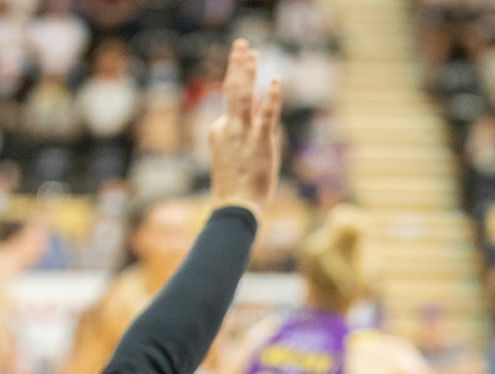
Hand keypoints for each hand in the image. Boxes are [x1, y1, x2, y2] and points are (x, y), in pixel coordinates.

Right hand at [208, 40, 282, 218]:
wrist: (235, 207)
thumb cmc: (236, 187)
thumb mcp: (232, 156)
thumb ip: (243, 134)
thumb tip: (258, 114)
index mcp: (219, 130)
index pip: (233, 104)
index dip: (242, 85)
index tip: (248, 64)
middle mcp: (228, 127)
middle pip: (231, 89)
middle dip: (236, 64)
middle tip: (241, 44)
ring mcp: (243, 133)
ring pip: (243, 95)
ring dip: (246, 71)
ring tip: (250, 51)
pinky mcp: (260, 141)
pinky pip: (266, 115)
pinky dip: (271, 97)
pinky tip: (275, 80)